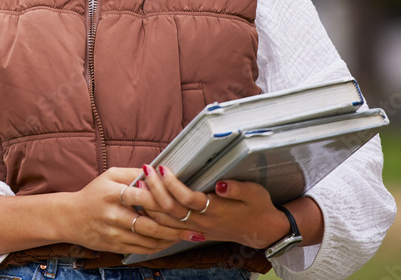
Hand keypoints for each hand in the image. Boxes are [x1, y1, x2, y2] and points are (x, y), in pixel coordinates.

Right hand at [61, 167, 206, 254]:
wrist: (70, 217)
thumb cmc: (93, 194)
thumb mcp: (109, 176)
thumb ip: (134, 173)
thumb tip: (158, 170)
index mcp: (111, 193)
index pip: (141, 197)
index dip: (163, 200)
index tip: (181, 201)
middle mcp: (112, 214)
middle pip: (148, 223)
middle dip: (174, 226)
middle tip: (194, 226)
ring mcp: (113, 232)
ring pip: (147, 239)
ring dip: (170, 238)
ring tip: (187, 235)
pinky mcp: (114, 245)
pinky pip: (141, 249)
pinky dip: (159, 246)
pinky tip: (170, 242)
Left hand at [128, 164, 287, 249]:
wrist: (261, 231)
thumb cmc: (257, 207)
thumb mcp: (255, 194)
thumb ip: (239, 189)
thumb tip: (222, 184)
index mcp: (217, 211)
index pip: (188, 199)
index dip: (173, 184)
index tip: (163, 168)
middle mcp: (203, 222)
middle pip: (171, 209)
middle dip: (155, 189)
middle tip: (146, 169)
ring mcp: (196, 229)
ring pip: (166, 220)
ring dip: (150, 202)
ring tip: (139, 182)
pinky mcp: (193, 231)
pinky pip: (168, 226)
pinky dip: (154, 214)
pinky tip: (145, 200)